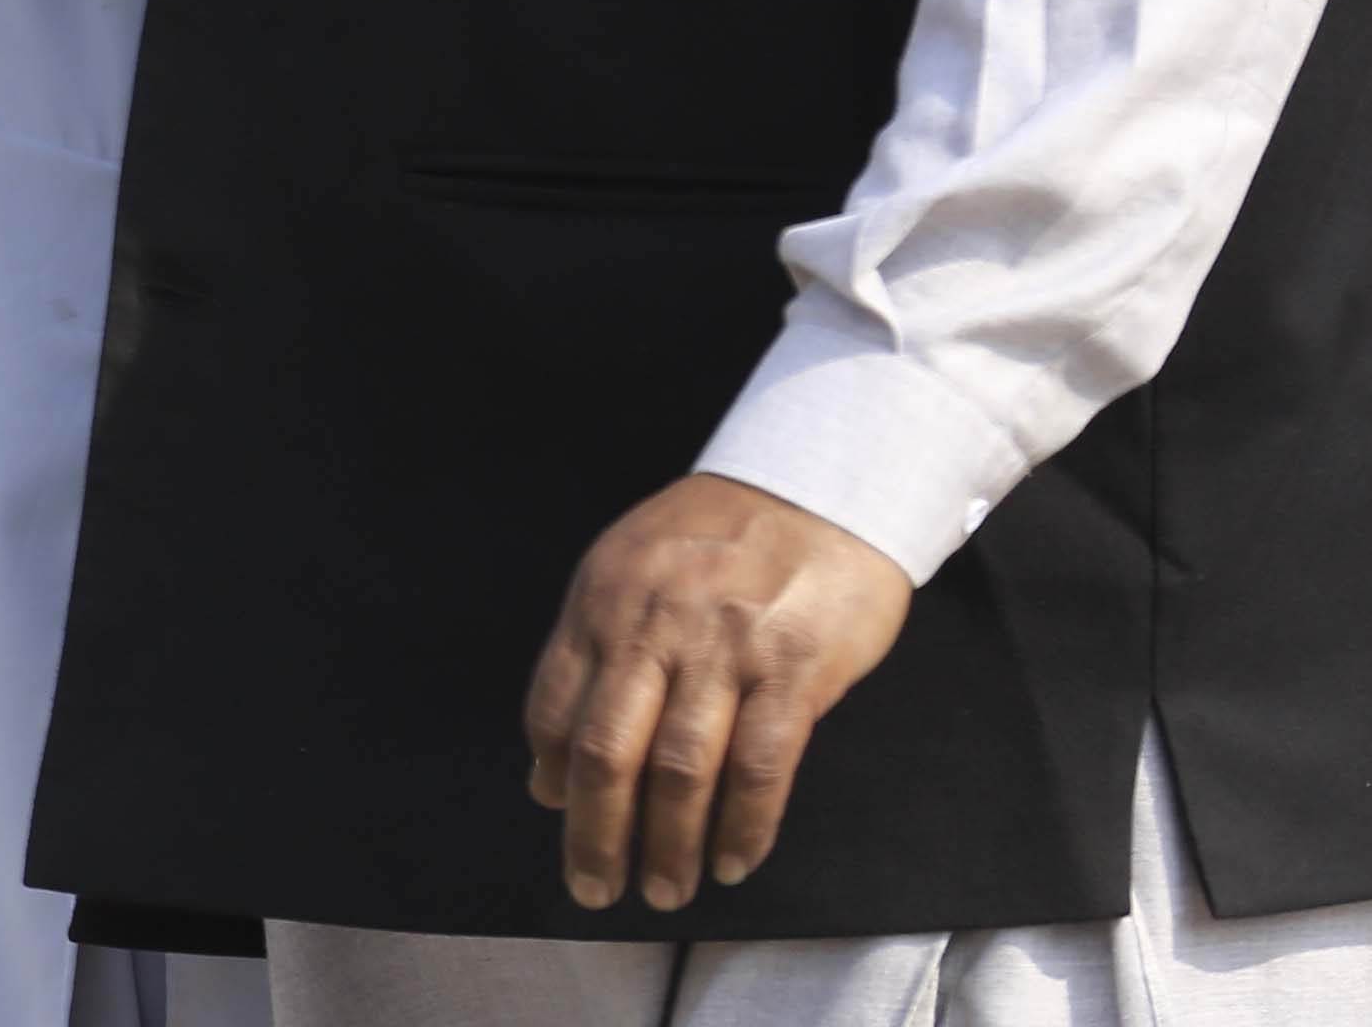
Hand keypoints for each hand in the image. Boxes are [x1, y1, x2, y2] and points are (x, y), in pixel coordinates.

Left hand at [523, 473, 914, 910]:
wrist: (822, 481)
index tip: (557, 815)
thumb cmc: (724, 533)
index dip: (551, 771)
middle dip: (594, 833)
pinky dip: (743, 827)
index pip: (554, 703)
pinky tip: (734, 861)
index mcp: (603, 598)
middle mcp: (652, 625)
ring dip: (666, 845)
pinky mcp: (792, 670)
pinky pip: (761, 768)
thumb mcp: (636, 566)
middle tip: (594, 889)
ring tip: (664, 891)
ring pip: (679, 771)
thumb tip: (549, 766)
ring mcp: (723, 648)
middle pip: (605, 751)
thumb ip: (595, 651)